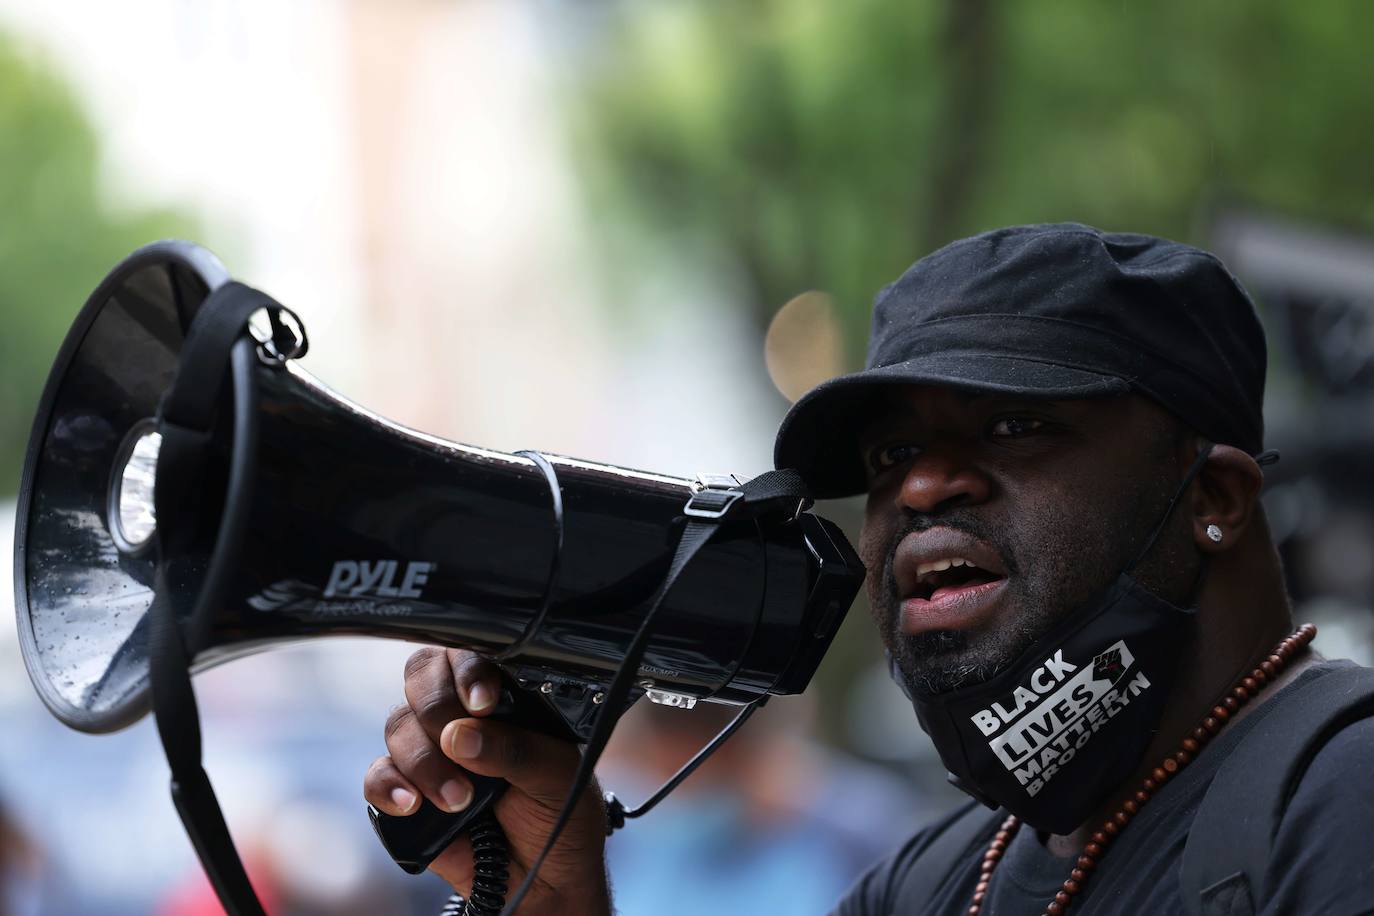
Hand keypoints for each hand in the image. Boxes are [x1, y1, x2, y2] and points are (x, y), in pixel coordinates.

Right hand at [363, 647, 611, 914]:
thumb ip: (513, 749)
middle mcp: (461, 718)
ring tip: (461, 799)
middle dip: (436, 711)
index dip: (466, 672)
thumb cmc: (561, 816)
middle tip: (459, 746)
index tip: (482, 703)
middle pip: (421, 681)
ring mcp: (432, 755)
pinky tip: (413, 805)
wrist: (548, 881)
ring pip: (399, 728)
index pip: (468, 658)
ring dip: (424, 762)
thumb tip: (459, 736)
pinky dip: (389, 787)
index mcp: (501, 699)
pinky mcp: (409, 795)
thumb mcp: (556, 776)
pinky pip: (379, 778)